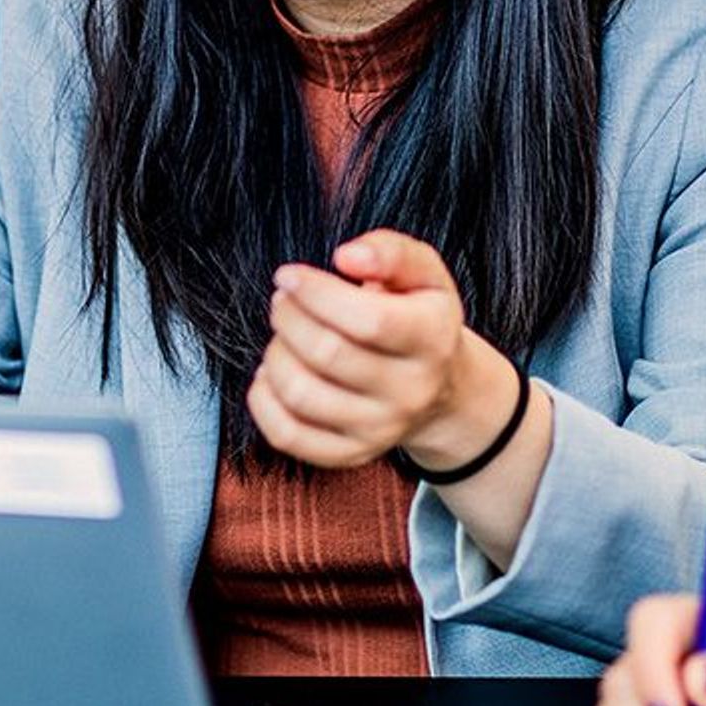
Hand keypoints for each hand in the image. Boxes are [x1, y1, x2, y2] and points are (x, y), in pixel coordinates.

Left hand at [249, 227, 511, 471]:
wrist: (442, 390)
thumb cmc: (421, 317)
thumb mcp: (424, 274)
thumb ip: (390, 251)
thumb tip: (345, 257)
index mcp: (432, 339)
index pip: (368, 321)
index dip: (317, 293)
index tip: (289, 275)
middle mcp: (410, 391)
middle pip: (327, 355)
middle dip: (288, 317)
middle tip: (283, 300)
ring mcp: (380, 430)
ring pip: (301, 395)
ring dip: (276, 354)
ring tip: (284, 334)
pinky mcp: (350, 454)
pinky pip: (287, 435)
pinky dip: (263, 400)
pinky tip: (272, 374)